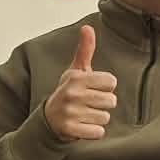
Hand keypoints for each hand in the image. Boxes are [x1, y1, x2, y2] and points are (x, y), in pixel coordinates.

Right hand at [44, 24, 117, 141]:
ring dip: (97, 118)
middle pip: (111, 101)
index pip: (112, 82)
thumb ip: (85, 50)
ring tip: (84, 114)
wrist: (48, 118)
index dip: (105, 87)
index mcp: (76, 78)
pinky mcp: (70, 129)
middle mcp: (71, 93)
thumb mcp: (75, 71)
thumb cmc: (68, 92)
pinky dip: (93, 132)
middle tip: (87, 104)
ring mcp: (70, 112)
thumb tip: (87, 27)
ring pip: (106, 117)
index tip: (92, 89)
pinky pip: (99, 132)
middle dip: (102, 104)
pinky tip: (82, 126)